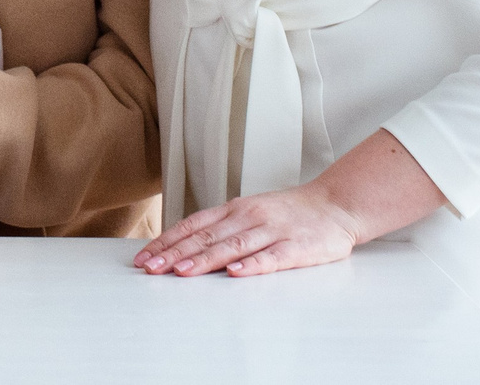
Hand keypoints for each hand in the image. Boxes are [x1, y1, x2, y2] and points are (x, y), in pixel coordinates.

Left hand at [133, 129, 443, 278]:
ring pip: (232, 246)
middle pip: (206, 237)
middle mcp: (248, 217)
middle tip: (150, 268)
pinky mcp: (296, 248)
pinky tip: (235, 273)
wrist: (335, 205)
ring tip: (181, 272)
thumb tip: (184, 244)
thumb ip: (221, 227)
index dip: (167, 241)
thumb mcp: (250, 213)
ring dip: (204, 260)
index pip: (193, 225)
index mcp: (235, 209)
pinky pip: (271, 257)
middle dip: (175, 253)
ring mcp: (272, 231)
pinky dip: (252, 265)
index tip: (144, 256)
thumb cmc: (289, 213)